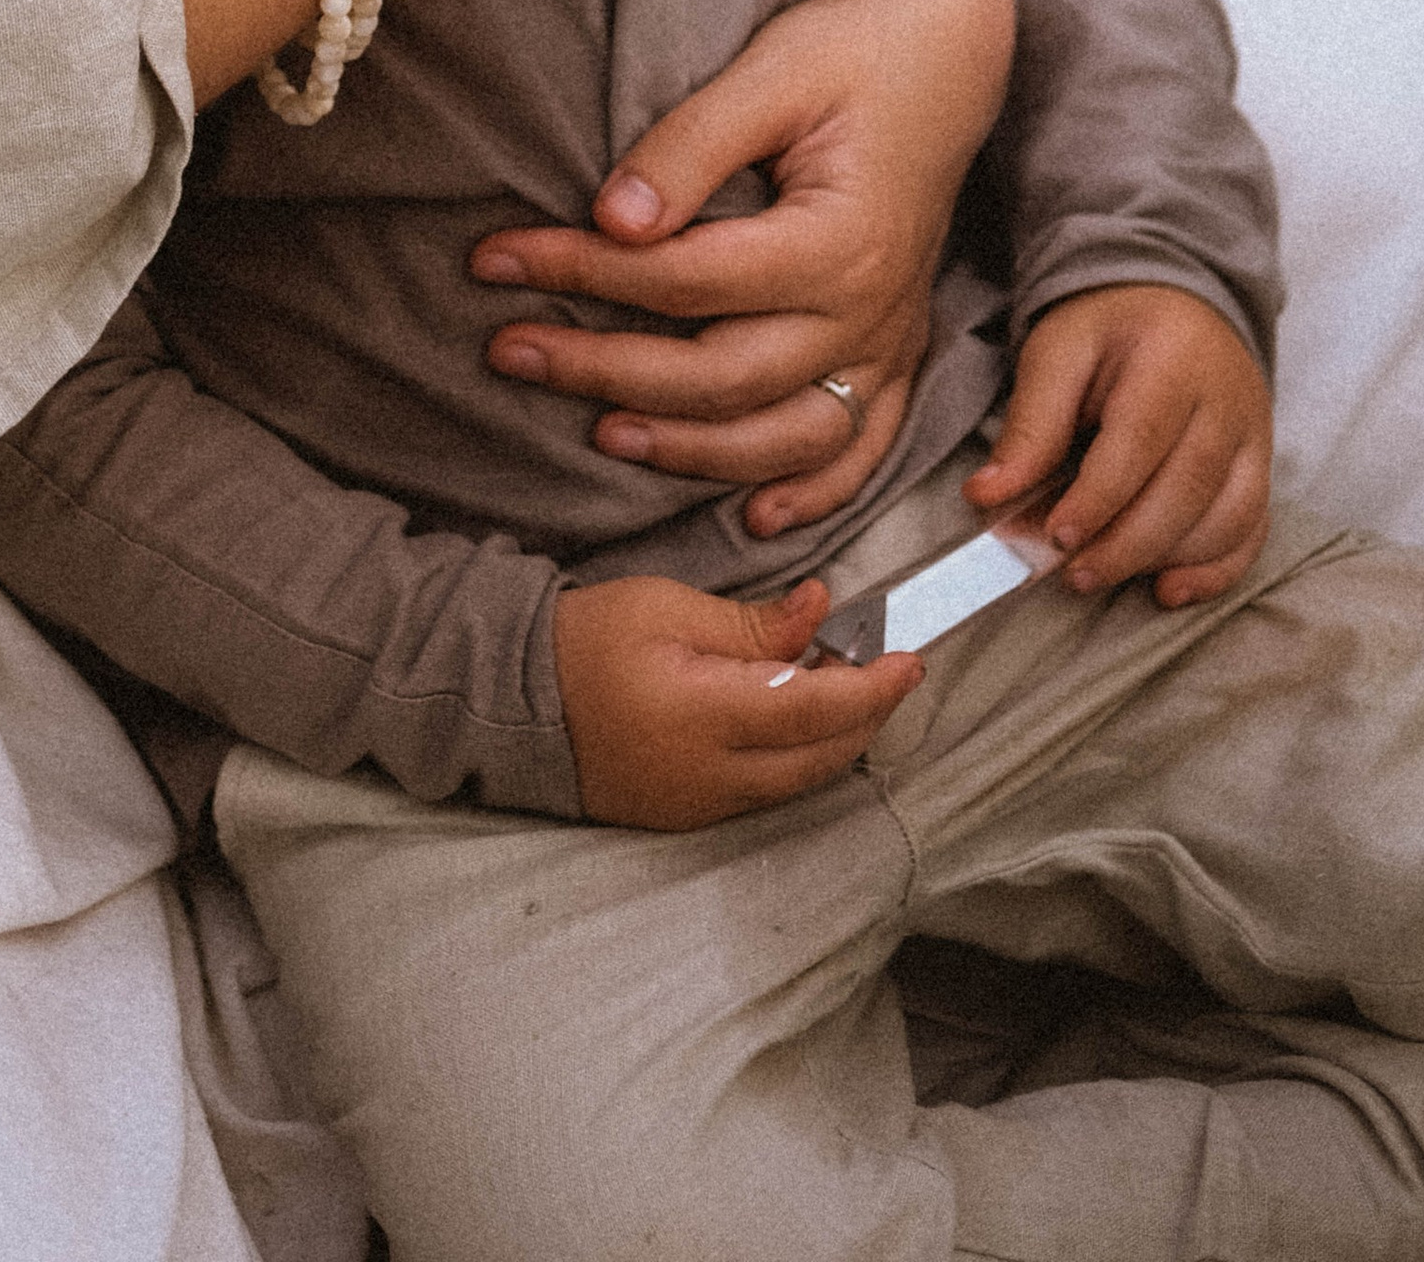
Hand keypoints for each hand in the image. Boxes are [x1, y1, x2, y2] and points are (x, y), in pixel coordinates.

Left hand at [471, 0, 1013, 534]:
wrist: (950, 52)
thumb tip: (613, 221)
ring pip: (786, 435)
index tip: (496, 258)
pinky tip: (754, 516)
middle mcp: (870, 310)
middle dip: (604, 370)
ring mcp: (889, 340)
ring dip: (690, 450)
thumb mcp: (773, 71)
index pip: (685, 280)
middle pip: (722, 374)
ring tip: (601, 434)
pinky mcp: (900, 350)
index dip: (582, 273)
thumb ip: (691, 145)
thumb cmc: (853, 51)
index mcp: (837, 241)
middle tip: (507, 350)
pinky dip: (811, 492)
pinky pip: (863, 448)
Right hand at [551, 572, 921, 827]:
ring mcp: (702, 807)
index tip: (911, 658)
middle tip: (891, 668)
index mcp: (706, 718)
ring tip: (850, 683)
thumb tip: (822, 611)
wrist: (513, 702)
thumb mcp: (666, 608)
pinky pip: (768, 792)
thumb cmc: (586, 641)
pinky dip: (799, 756)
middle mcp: (713, 778)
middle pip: (823, 757)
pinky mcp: (689, 816)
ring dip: (838, 737)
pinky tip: (800, 717)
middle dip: (869, 714)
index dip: (874, 688)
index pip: (818, 711)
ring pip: (802, 782)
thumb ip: (752, 623)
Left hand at [965, 283, 1271, 607]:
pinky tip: (1168, 590)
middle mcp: (1227, 401)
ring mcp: (1253, 438)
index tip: (1056, 535)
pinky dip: (1214, 571)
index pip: (1141, 442)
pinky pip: (1251, 532)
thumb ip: (1030, 424)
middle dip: (1127, 543)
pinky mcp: (1260, 469)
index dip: (1099, 498)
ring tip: (1100, 574)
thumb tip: (985, 495)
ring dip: (1162, 559)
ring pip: (1225, 519)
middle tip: (1072, 573)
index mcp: (1173, 359)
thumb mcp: (1058, 352)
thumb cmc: (1110, 329)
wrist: (1176, 303)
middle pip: (1188, 489)